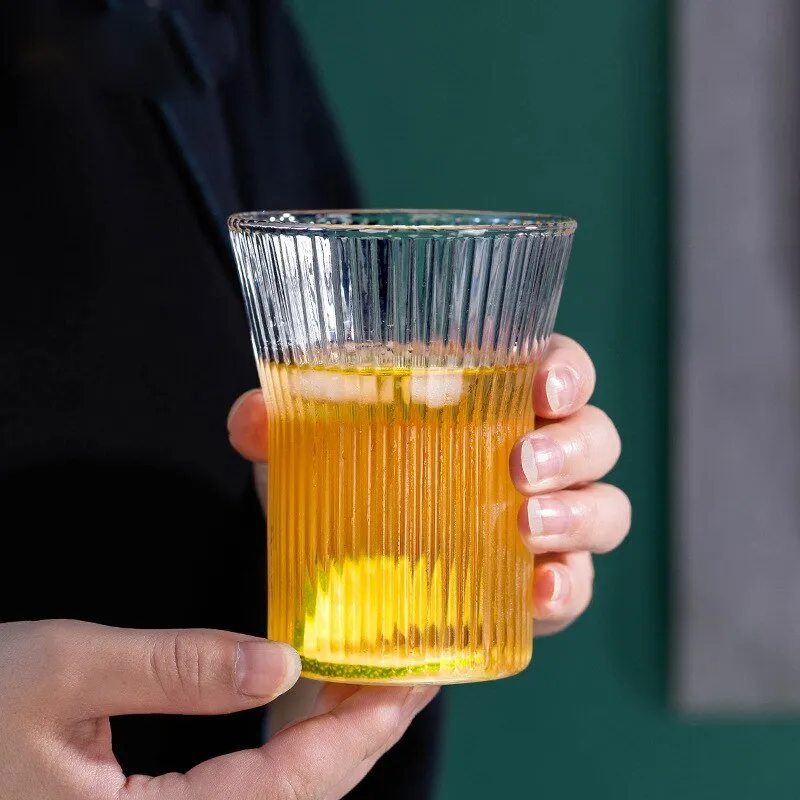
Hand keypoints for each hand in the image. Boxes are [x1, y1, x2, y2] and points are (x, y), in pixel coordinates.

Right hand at [0, 620, 436, 798]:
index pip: (289, 786)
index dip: (361, 731)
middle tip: (413, 672)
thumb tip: (282, 663)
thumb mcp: (67, 671)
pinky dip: (288, 751)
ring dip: (331, 742)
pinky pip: (243, 795)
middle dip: (364, 736)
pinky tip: (304, 708)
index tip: (415, 681)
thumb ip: (179, 670)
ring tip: (373, 682)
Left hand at [229, 335, 628, 638]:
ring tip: (527, 527)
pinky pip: (579, 582)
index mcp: (497, 402)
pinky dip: (568, 586)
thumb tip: (253, 417)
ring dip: (579, 515)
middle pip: (595, 437)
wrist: (352, 569)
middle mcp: (537, 454)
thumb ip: (283, 428)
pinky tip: (537, 592)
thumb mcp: (314, 452)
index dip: (565, 372)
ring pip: (606, 507)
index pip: (558, 369)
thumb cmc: (353, 483)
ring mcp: (547, 520)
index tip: (540, 387)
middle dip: (573, 448)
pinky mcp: (540, 580)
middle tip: (519, 467)